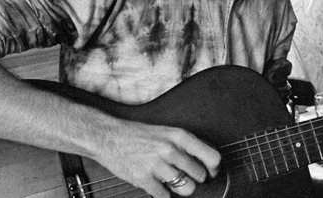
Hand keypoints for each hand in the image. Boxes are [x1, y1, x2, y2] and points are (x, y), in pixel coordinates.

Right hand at [92, 120, 220, 197]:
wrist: (109, 137)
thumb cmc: (138, 135)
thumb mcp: (167, 132)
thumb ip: (186, 145)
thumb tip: (207, 160)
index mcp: (179, 136)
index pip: (212, 157)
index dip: (214, 169)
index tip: (211, 172)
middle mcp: (171, 149)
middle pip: (200, 176)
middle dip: (194, 179)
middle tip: (184, 176)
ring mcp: (158, 165)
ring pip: (187, 189)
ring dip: (181, 189)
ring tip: (172, 182)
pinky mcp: (145, 179)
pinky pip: (165, 196)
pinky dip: (163, 194)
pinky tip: (157, 185)